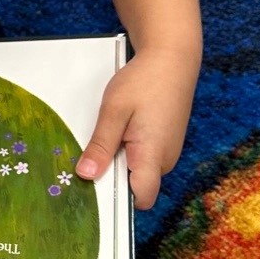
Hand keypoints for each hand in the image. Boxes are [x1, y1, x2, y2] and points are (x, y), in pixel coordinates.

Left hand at [75, 45, 199, 210]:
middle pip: (137, 186)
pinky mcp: (166, 143)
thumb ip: (101, 146)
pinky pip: (145, 158)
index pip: (142, 198)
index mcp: (153, 155)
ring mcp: (168, 151)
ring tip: (110, 133)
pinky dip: (130, 151)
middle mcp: (166, 159)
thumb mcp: (114, 111)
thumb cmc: (144, 81)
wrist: (172, 58)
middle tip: (94, 152)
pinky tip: (122, 129)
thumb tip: (86, 175)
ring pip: (139, 171)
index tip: (96, 185)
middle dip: (114, 176)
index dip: (119, 199)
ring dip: (121, 161)